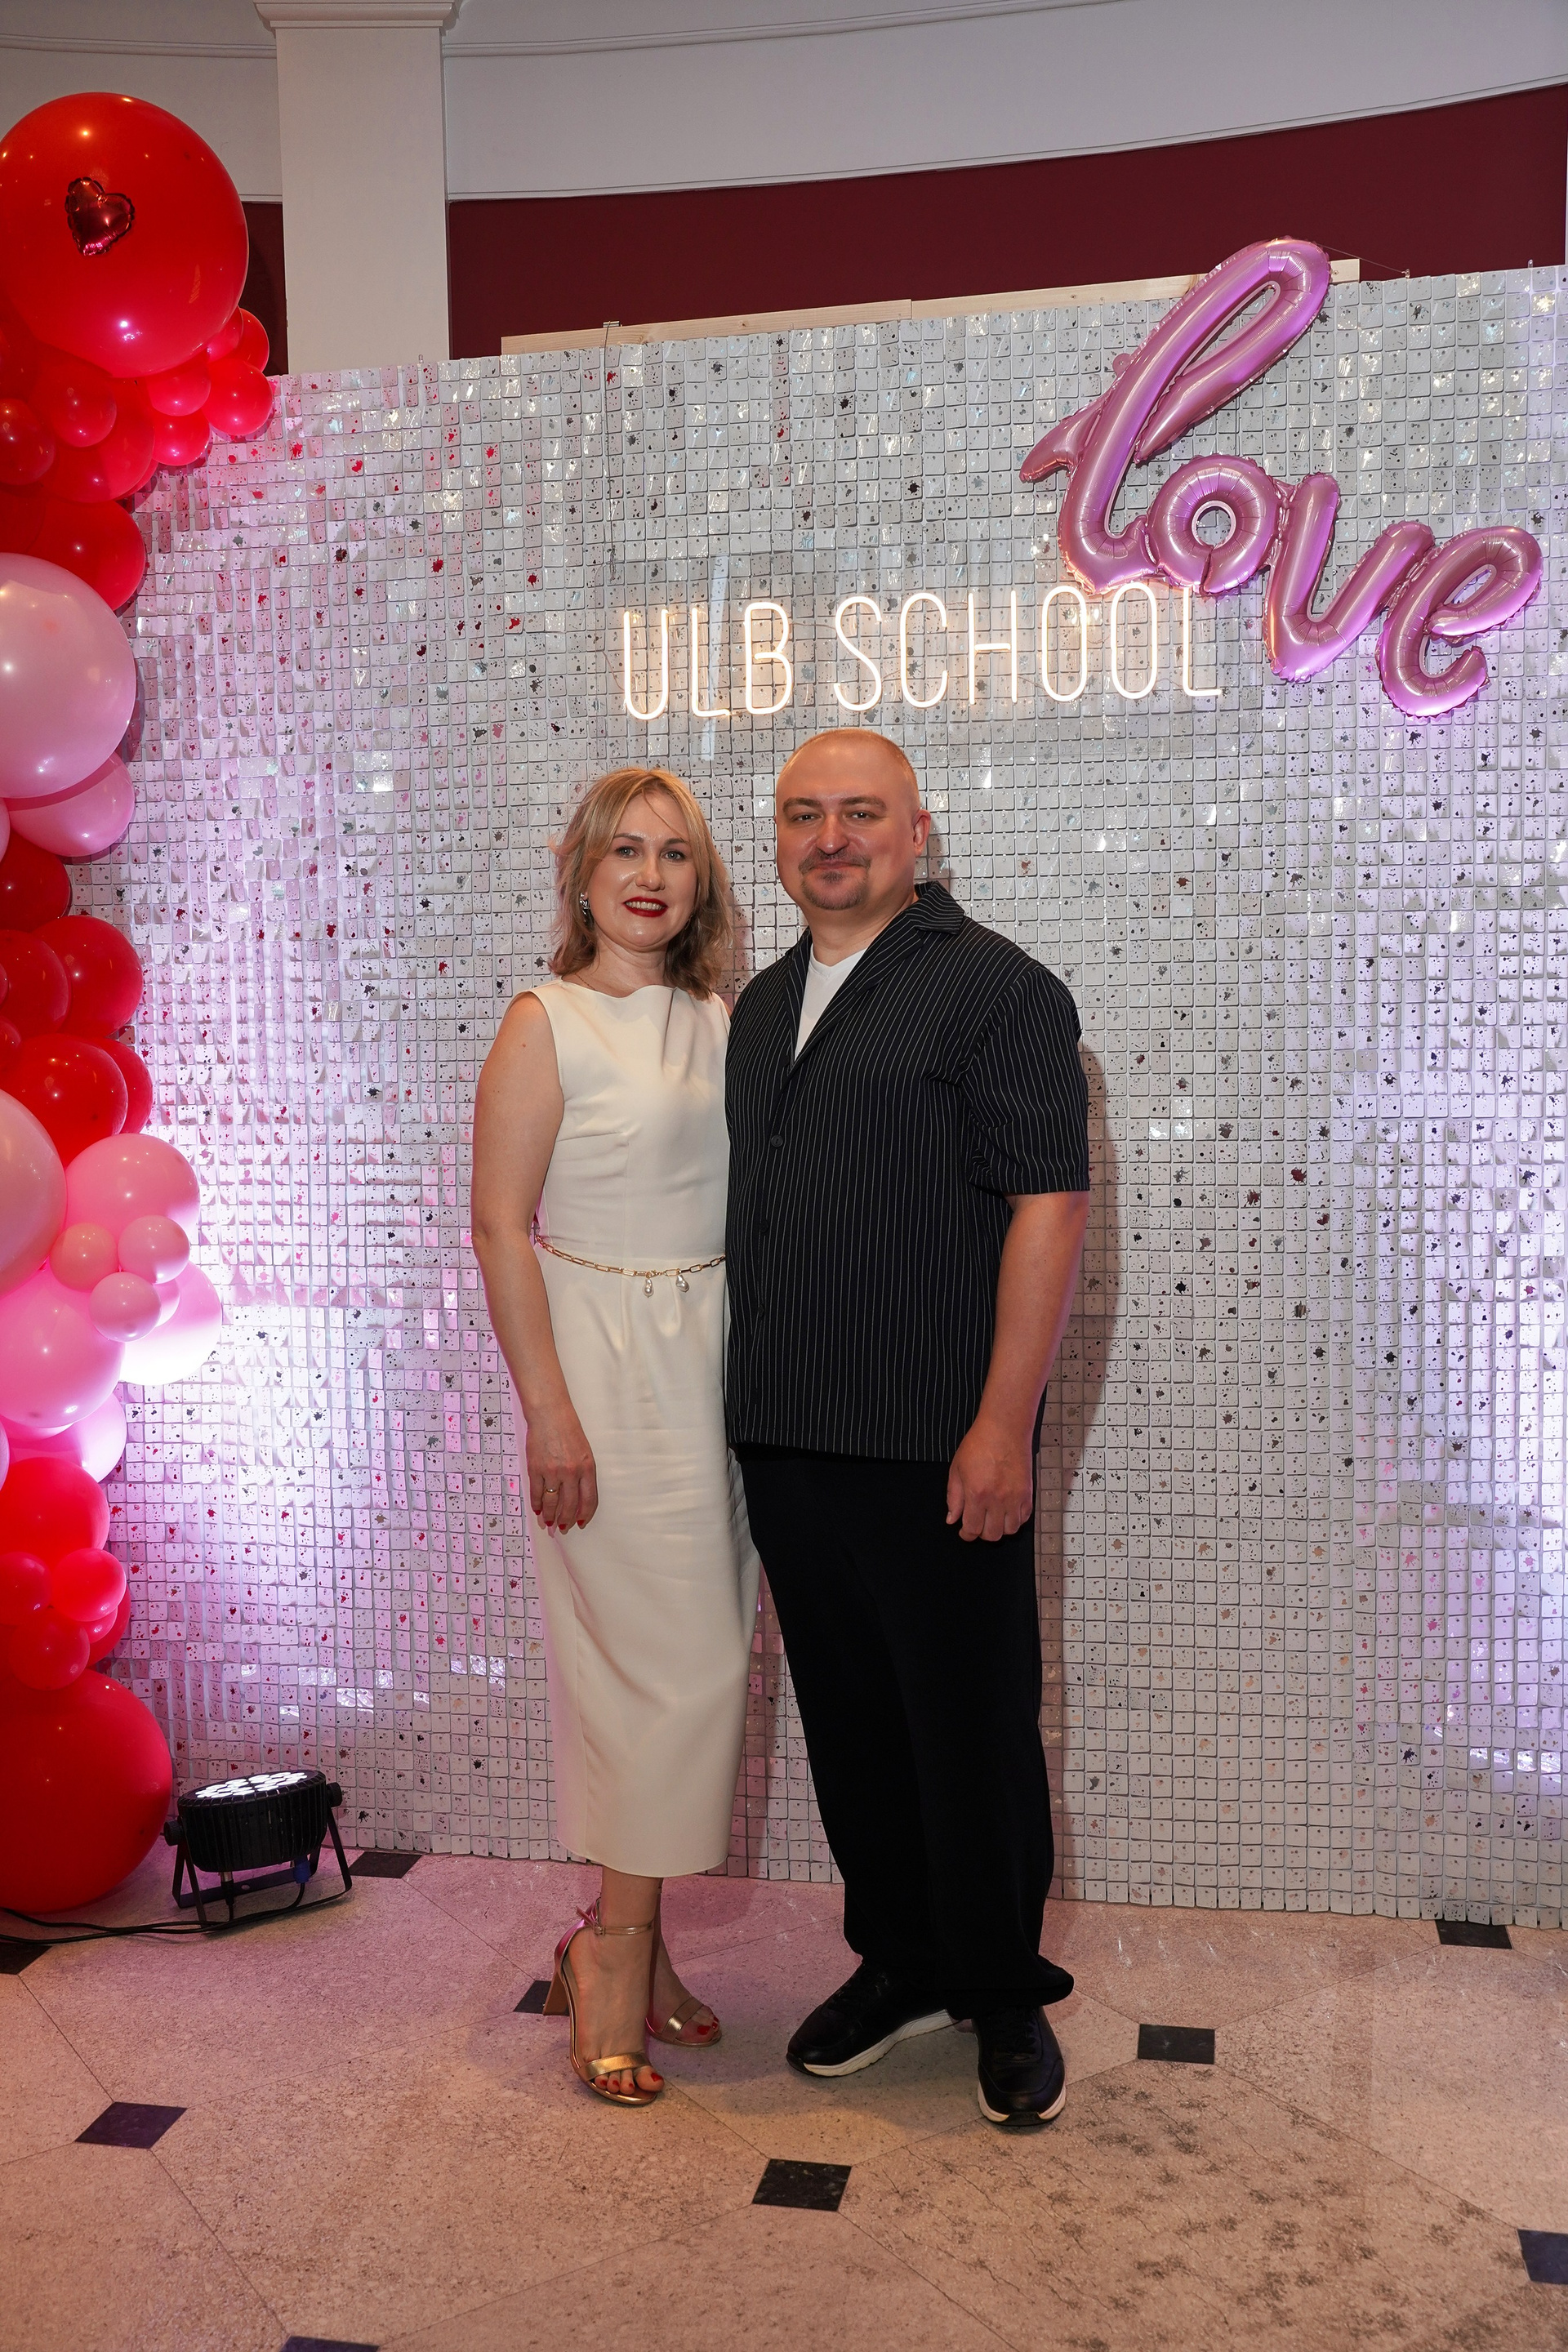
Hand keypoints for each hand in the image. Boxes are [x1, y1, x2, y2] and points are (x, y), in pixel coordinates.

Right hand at [527, 1406, 597, 1530]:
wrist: (549, 1414)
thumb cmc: (568, 1430)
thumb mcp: (584, 1452)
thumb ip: (583, 1474)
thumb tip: (576, 1497)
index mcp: (587, 1468)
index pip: (589, 1500)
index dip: (585, 1515)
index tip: (580, 1523)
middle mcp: (571, 1472)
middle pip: (569, 1505)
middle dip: (566, 1520)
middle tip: (562, 1528)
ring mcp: (552, 1471)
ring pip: (551, 1503)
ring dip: (549, 1516)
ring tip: (548, 1523)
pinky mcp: (535, 1468)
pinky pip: (536, 1493)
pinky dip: (536, 1504)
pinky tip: (537, 1509)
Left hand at [946, 1412, 1033, 1542]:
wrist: (1004, 1429)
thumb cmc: (979, 1444)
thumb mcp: (957, 1469)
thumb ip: (954, 1497)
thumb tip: (952, 1519)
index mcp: (977, 1494)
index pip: (972, 1529)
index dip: (966, 1535)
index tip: (965, 1532)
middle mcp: (997, 1499)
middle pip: (992, 1534)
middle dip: (982, 1534)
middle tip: (977, 1524)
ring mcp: (1015, 1497)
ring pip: (1010, 1530)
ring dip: (1000, 1529)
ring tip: (992, 1519)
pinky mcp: (1027, 1493)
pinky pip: (1024, 1518)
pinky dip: (1015, 1520)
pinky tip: (1007, 1512)